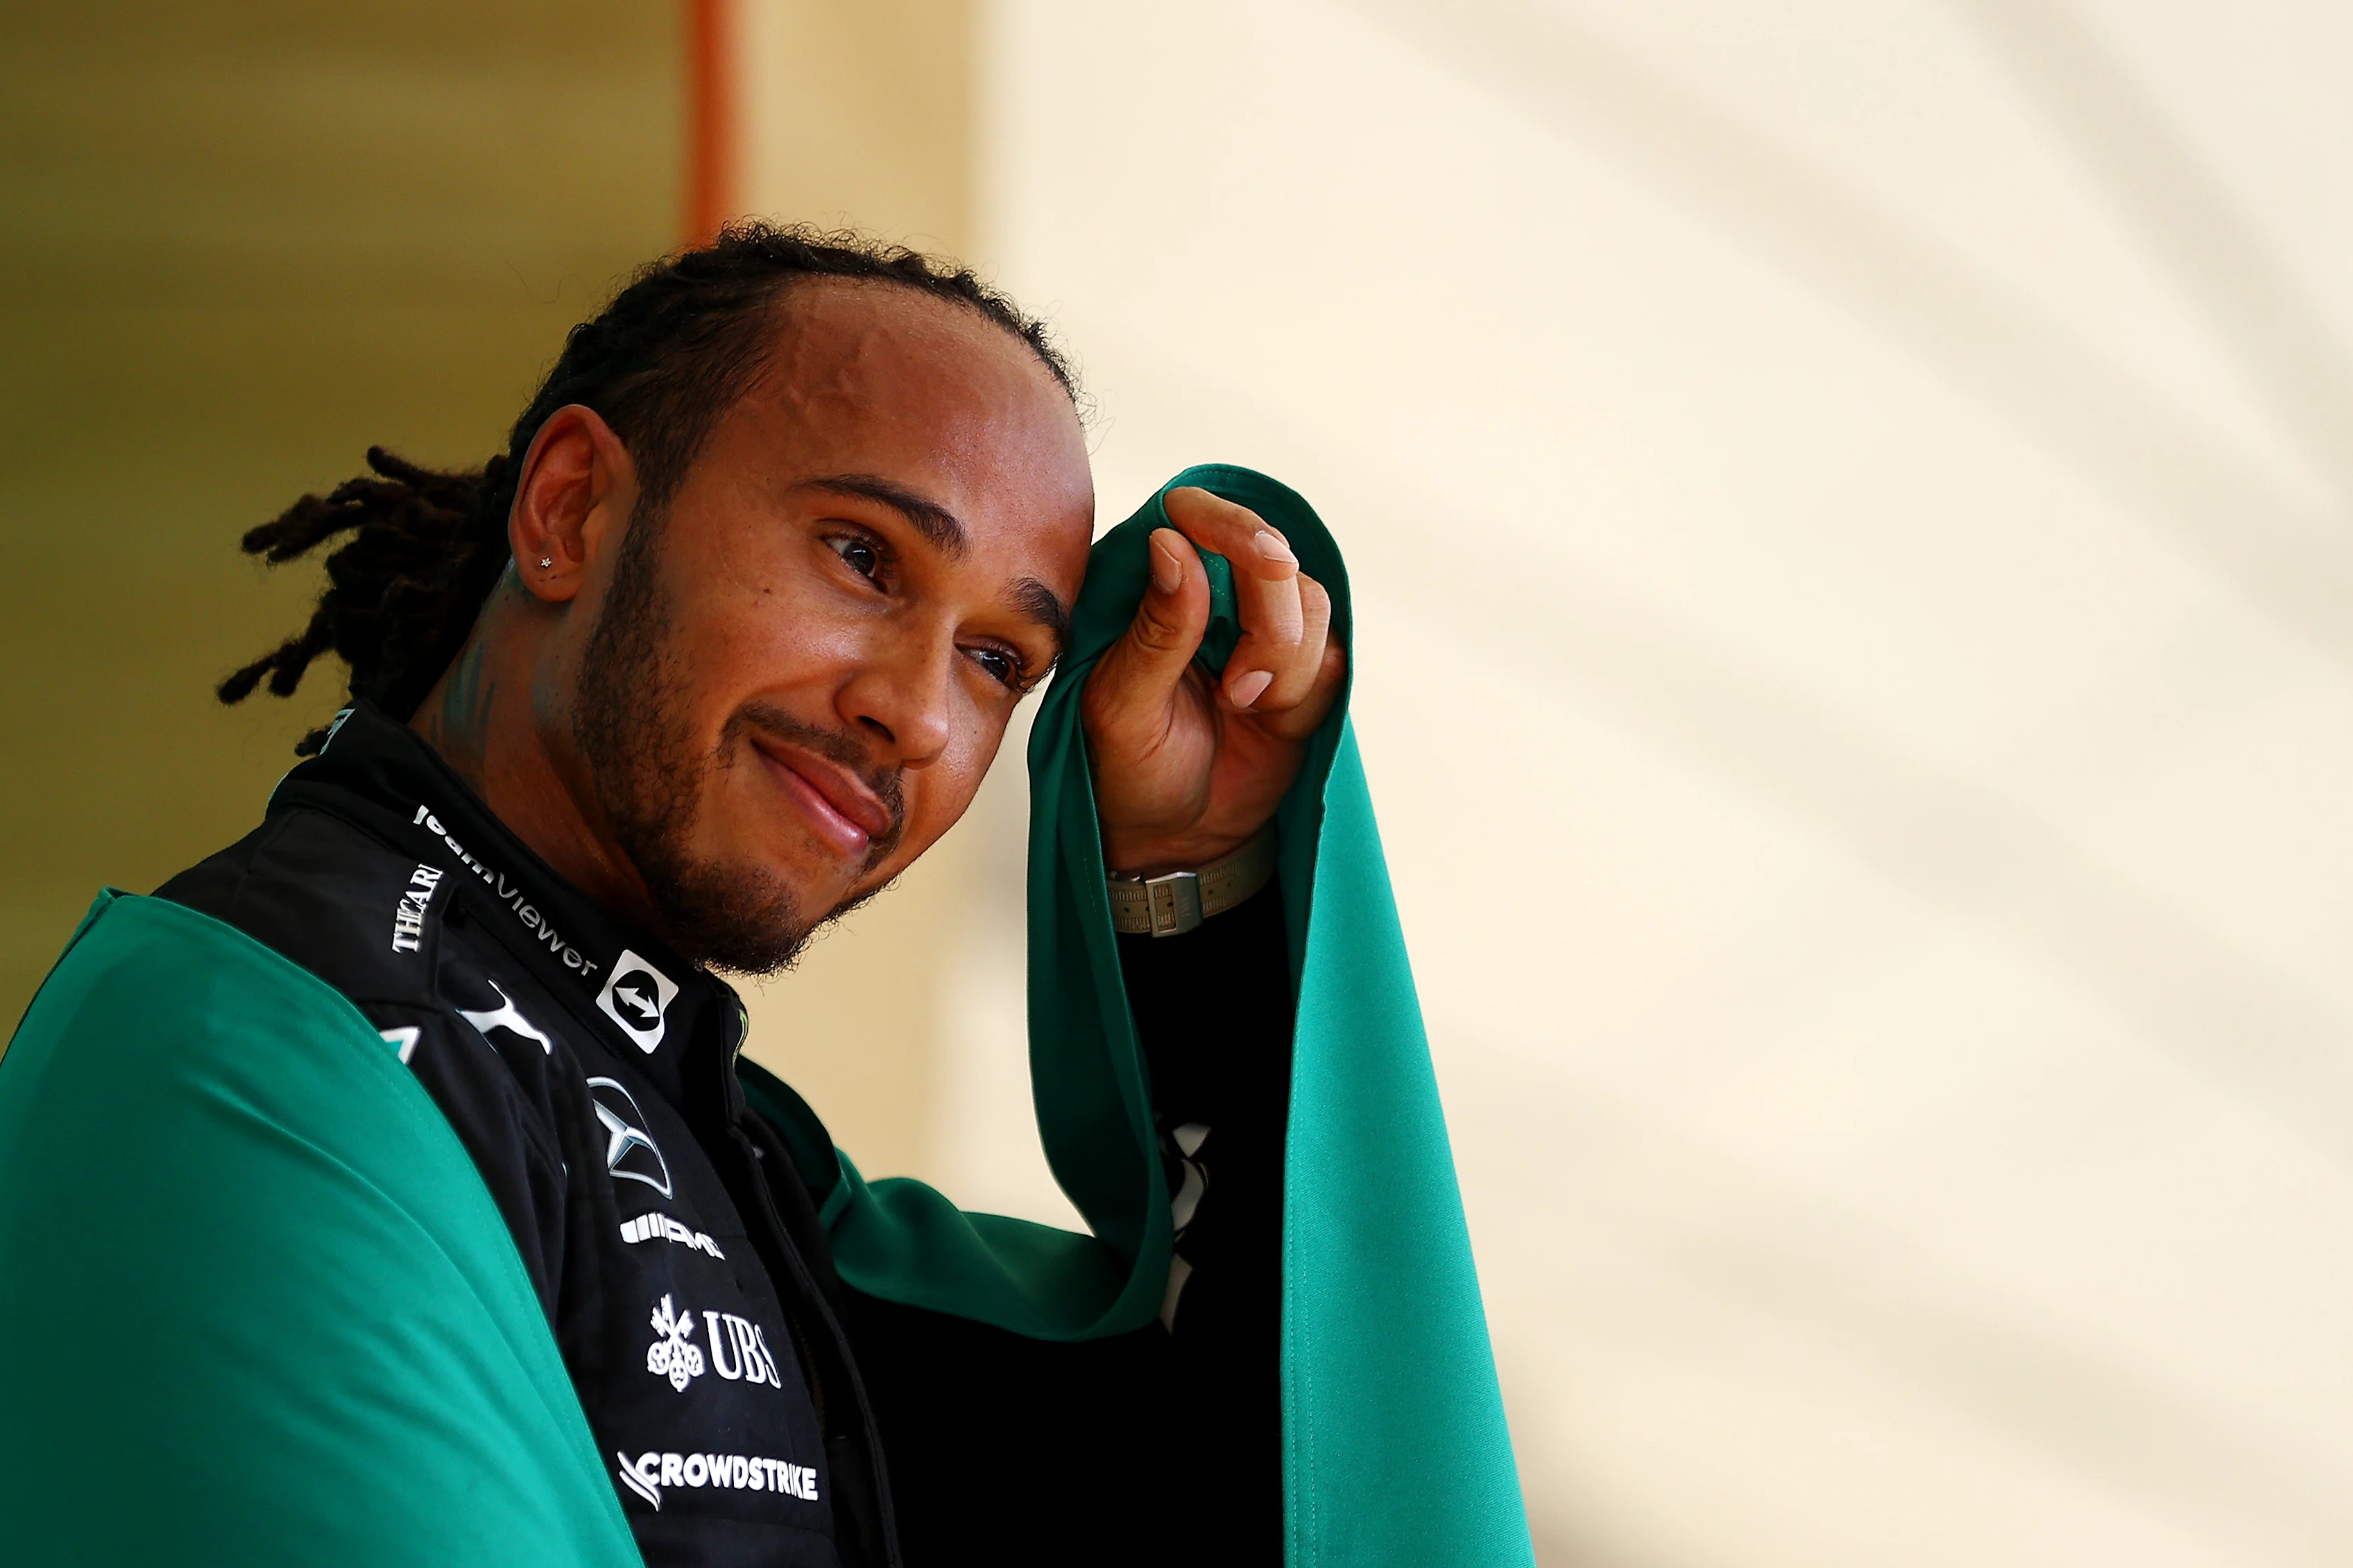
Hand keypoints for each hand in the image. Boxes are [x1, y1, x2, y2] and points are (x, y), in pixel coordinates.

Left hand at [1082, 487, 1346, 873]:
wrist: (1176, 837)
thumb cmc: (1128, 771)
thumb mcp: (1123, 708)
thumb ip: (1154, 629)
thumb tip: (1171, 542)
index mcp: (1148, 588)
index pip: (1193, 513)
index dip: (1230, 522)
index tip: (1262, 556)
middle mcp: (1209, 593)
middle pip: (1268, 552)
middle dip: (1268, 621)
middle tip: (1240, 689)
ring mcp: (1260, 627)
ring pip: (1309, 598)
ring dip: (1285, 661)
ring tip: (1244, 706)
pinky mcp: (1302, 667)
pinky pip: (1329, 649)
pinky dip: (1305, 688)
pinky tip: (1271, 717)